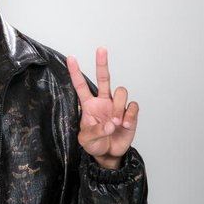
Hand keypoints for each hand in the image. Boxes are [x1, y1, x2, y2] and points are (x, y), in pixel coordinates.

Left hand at [66, 48, 138, 169]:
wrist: (109, 154)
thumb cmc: (94, 144)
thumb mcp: (86, 140)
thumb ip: (95, 131)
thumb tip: (110, 124)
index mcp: (89, 105)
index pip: (81, 85)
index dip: (75, 72)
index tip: (71, 58)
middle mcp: (103, 101)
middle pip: (104, 78)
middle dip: (102, 63)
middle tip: (101, 49)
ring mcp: (117, 106)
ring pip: (121, 92)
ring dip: (119, 107)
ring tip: (116, 123)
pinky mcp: (129, 113)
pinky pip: (133, 106)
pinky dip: (129, 116)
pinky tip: (125, 126)